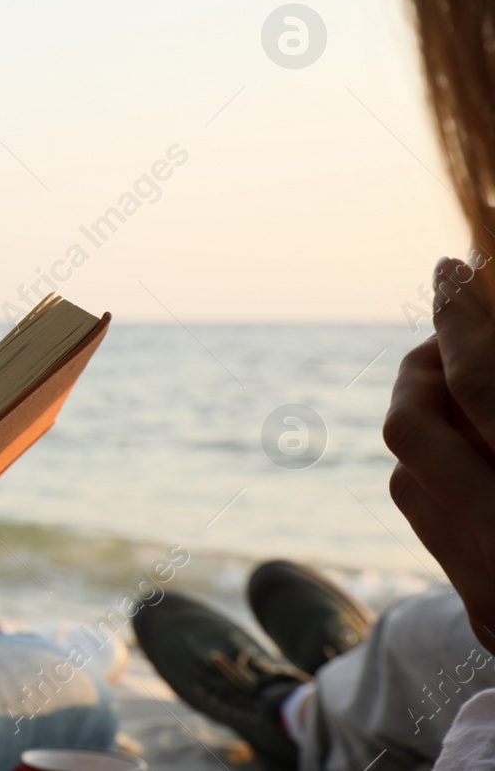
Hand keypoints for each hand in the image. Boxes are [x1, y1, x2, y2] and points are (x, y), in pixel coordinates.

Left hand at [385, 257, 494, 650]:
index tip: (451, 270)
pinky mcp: (491, 623)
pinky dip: (442, 474)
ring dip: (425, 418)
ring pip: (407, 474)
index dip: (462, 316)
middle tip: (448, 329)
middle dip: (422, 364)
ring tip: (461, 382)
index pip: (486, 382)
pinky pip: (432, 524)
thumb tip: (482, 341)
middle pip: (413, 426)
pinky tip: (479, 450)